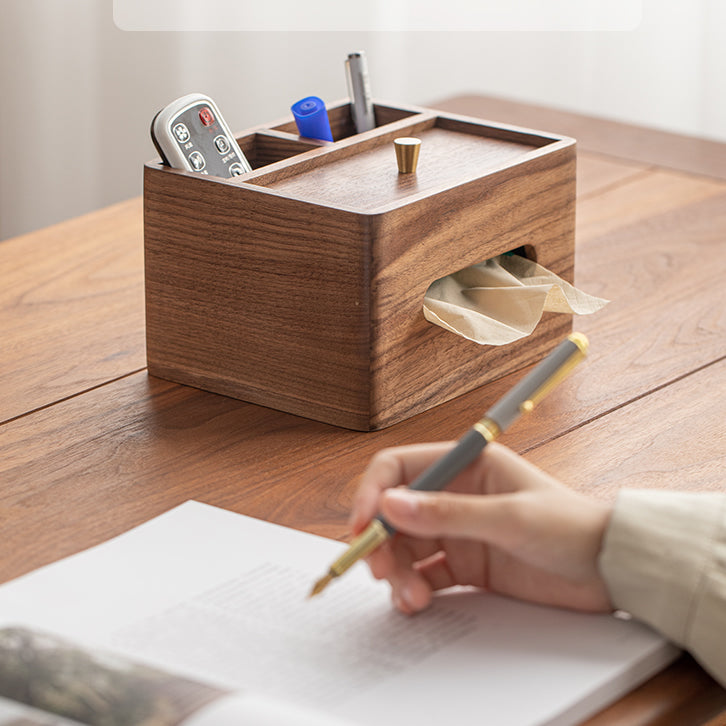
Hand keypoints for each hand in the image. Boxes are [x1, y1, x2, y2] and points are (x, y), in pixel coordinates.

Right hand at [350, 442, 612, 614]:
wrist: (612, 571)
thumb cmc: (572, 528)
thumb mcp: (509, 518)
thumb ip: (447, 513)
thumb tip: (390, 504)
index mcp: (467, 465)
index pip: (400, 468)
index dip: (374, 493)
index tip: (362, 525)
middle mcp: (457, 494)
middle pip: (396, 512)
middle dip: (382, 541)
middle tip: (380, 570)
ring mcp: (461, 531)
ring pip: (406, 546)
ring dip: (397, 571)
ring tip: (410, 597)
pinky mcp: (468, 564)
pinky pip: (425, 573)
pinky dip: (414, 587)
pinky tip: (417, 602)